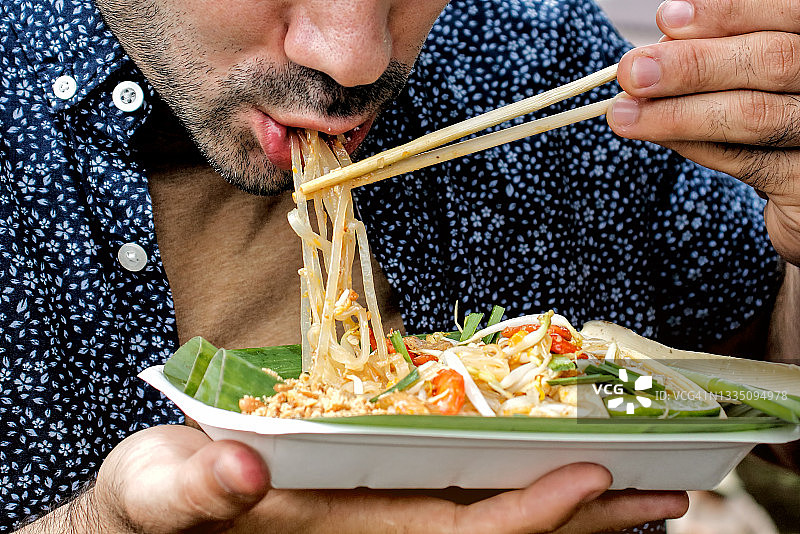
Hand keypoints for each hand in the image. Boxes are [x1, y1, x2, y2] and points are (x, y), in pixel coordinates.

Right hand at [32, 424, 686, 532]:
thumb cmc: (148, 510)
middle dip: (579, 523)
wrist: (146, 525)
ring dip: (566, 517)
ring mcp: (377, 529)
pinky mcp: (373, 512)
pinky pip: (462, 513)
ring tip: (637, 496)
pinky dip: (518, 501)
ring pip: (487, 528)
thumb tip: (241, 471)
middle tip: (662, 493)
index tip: (593, 476)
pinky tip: (554, 485)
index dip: (526, 515)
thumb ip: (187, 488)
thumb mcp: (150, 491)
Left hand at [608, 0, 799, 263]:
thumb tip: (650, 57)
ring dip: (678, 114)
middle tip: (632, 72)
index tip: (667, 18)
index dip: (727, 12)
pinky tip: (661, 139)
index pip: (785, 11)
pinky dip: (698, 147)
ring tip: (624, 115)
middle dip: (693, 65)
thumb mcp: (748, 77)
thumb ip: (715, 59)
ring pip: (755, 114)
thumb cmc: (773, 115)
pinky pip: (751, 162)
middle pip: (771, 60)